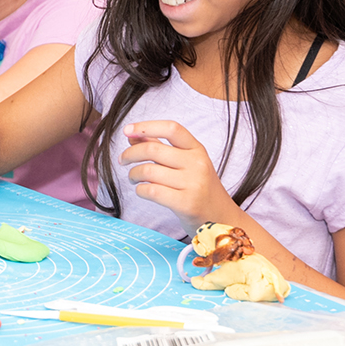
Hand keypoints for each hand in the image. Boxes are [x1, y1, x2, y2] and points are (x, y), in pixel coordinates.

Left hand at [120, 120, 235, 230]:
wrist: (221, 218)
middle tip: (123, 160)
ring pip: (149, 171)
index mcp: (197, 149)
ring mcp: (193, 184)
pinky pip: (152, 191)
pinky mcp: (186, 204)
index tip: (127, 130)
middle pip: (153, 149)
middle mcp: (197, 164)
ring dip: (133, 174)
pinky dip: (140, 190)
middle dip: (130, 153)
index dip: (145, 126)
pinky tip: (142, 191)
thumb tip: (132, 134)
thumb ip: (160, 147)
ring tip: (133, 179)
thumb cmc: (199, 189)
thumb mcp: (186, 163)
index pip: (171, 128)